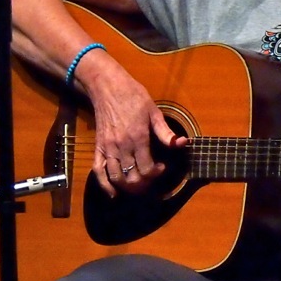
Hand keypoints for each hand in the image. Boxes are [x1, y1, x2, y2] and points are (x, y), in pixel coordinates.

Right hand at [85, 60, 184, 196]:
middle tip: (152, 179)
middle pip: (132, 177)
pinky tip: (114, 193)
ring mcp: (108, 148)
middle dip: (145, 184)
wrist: (108, 87)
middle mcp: (122, 146)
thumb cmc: (134, 97)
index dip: (156, 173)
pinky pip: (98, 171)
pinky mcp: (98, 147)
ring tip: (139, 185)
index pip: (147, 168)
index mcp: (138, 137)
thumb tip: (182, 143)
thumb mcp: (154, 112)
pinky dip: (105, 185)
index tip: (162, 167)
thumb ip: (166, 132)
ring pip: (116, 177)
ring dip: (128, 187)